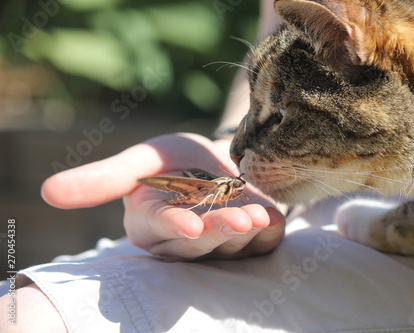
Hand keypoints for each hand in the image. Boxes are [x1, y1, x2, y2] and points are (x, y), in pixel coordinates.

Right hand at [42, 133, 285, 260]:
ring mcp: (218, 245)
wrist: (216, 162)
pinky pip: (259, 245)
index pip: (159, 229)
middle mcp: (183, 241)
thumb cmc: (173, 160)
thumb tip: (46, 192)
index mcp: (151, 222)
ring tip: (259, 215)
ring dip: (246, 233)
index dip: (173, 227)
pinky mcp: (248, 243)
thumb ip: (104, 177)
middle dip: (217, 231)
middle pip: (198, 245)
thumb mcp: (141, 160)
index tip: (188, 226)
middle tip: (238, 219)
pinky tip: (273, 220)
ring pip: (230, 247)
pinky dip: (267, 234)